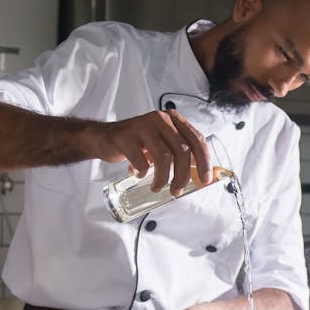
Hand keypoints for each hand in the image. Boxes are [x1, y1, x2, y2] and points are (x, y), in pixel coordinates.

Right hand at [90, 109, 210, 195]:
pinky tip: (138, 174)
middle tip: (177, 190)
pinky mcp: (126, 137)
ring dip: (162, 178)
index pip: (196, 139)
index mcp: (173, 120)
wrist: (103, 138)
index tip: (205, 179)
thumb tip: (200, 176)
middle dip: (183, 176)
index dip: (204, 161)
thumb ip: (178, 152)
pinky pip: (141, 161)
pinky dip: (142, 173)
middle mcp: (160, 119)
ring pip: (163, 157)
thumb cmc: (137, 144)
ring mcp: (142, 126)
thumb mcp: (161, 143)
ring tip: (156, 187)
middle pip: (181, 151)